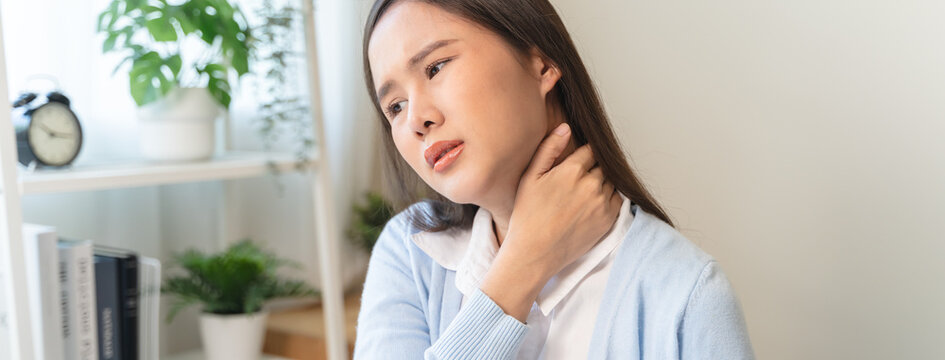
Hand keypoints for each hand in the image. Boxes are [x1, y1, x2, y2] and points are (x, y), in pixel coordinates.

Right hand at [480, 123, 621, 320]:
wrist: (535, 253)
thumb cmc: (527, 215)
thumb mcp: (530, 177)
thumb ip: (549, 149)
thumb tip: (566, 128)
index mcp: (572, 170)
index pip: (590, 150)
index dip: (583, 155)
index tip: (576, 163)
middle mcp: (591, 184)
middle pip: (601, 166)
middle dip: (592, 169)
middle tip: (577, 181)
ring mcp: (602, 203)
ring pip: (610, 182)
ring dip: (601, 183)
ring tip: (583, 194)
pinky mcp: (608, 219)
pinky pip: (617, 199)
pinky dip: (608, 198)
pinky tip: (591, 205)